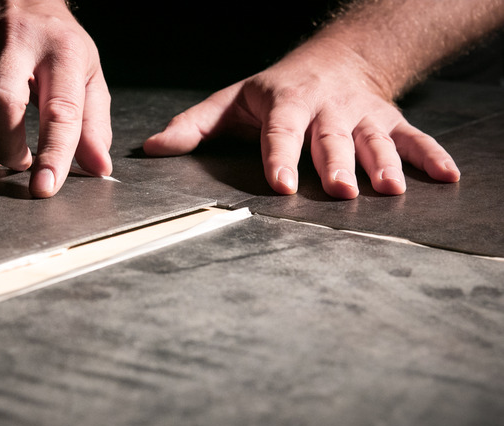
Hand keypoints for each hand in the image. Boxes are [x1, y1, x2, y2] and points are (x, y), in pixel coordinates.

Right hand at [0, 0, 111, 197]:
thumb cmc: (55, 42)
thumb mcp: (88, 75)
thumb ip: (95, 124)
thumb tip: (98, 167)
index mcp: (62, 50)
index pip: (60, 110)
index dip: (53, 154)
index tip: (43, 188)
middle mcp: (17, 40)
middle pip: (0, 103)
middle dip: (6, 148)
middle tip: (18, 163)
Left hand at [143, 37, 460, 198]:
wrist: (335, 58)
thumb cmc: (276, 89)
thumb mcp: (232, 100)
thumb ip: (194, 127)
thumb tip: (152, 149)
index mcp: (285, 102)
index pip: (280, 132)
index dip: (280, 157)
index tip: (281, 184)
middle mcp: (326, 108)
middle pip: (331, 139)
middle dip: (336, 164)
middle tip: (341, 192)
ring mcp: (361, 114)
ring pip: (374, 139)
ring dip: (384, 164)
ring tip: (390, 190)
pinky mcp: (389, 120)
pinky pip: (414, 137)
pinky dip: (430, 156)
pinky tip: (447, 177)